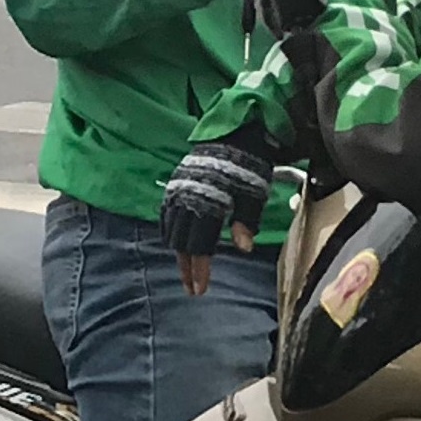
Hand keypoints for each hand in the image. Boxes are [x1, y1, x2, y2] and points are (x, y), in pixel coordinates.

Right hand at [161, 138, 275, 298]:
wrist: (235, 131)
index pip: (199, 245)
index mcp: (209, 203)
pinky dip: (169, 231)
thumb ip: (247, 220)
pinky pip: (166, 213)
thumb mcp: (254, 193)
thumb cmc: (248, 165)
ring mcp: (179, 190)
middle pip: (182, 242)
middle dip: (186, 267)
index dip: (199, 269)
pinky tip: (175, 242)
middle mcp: (189, 198)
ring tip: (185, 269)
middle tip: (192, 288)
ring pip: (171, 229)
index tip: (199, 289)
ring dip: (177, 252)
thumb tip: (244, 247)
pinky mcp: (176, 183)